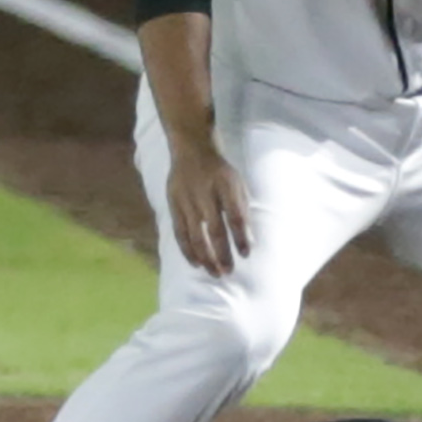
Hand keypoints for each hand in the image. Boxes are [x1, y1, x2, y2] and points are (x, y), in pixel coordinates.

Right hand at [165, 133, 251, 276]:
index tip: (246, 255)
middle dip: (222, 254)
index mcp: (225, 186)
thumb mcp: (237, 184)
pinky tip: (196, 263)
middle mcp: (205, 194)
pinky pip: (180, 232)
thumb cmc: (220, 172)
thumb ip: (242, 210)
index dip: (241, 238)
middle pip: (215, 230)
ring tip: (214, 272)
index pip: (235, 217)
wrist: (191, 149)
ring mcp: (186, 200)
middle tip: (228, 271)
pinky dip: (188, 250)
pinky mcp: (173, 205)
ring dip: (205, 257)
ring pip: (195, 235)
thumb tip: (248, 240)